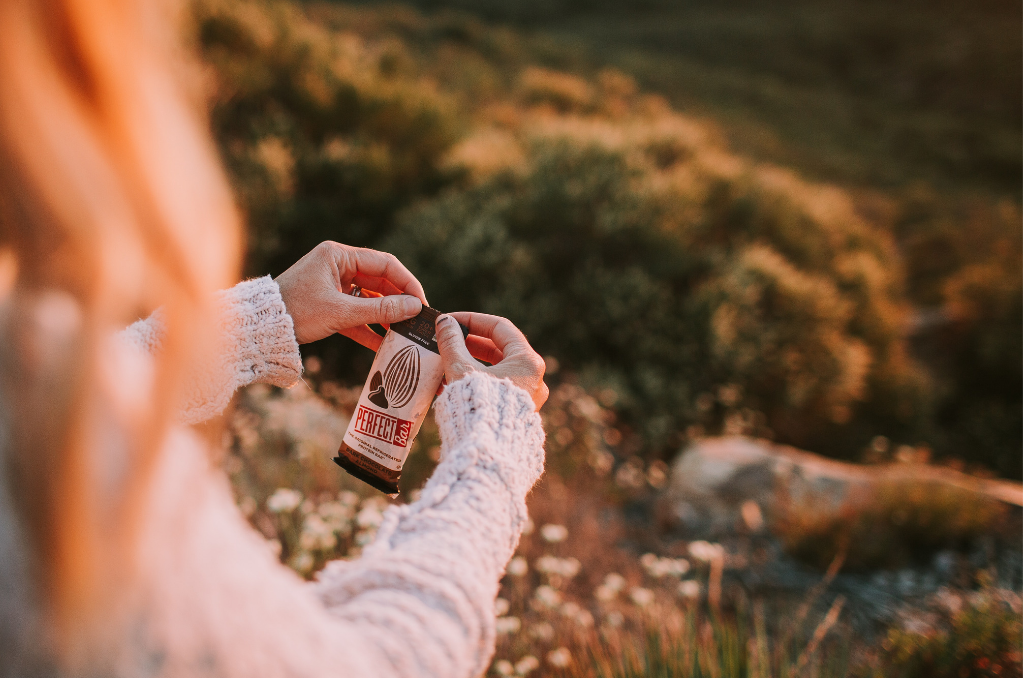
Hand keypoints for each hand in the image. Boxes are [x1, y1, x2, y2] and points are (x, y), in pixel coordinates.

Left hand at [276, 242, 426, 348]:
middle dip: (398, 302)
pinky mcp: (328, 304)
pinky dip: (368, 327)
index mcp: (338, 256)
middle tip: (417, 320)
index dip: (407, 283)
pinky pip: (355, 313)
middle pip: (380, 281)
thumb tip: (414, 308)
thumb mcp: (341, 311)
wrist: (260, 329)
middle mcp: (338, 266)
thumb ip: (380, 309)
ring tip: (404, 333)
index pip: (385, 263)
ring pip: (369, 299)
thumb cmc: (296, 311)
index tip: (422, 302)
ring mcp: (333, 285)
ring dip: (385, 316)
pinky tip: (383, 343)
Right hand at [434, 312, 548, 409]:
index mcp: (528, 362)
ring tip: (444, 360)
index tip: (450, 321)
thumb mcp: (461, 371)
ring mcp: (528, 399)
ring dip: (471, 363)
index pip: (500, 328)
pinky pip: (497, 389)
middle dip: (470, 343)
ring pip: (497, 371)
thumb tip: (444, 323)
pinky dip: (477, 382)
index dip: (472, 320)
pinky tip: (452, 383)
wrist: (487, 455)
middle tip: (446, 339)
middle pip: (500, 350)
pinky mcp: (517, 415)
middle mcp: (534, 379)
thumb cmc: (477, 409)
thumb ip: (452, 344)